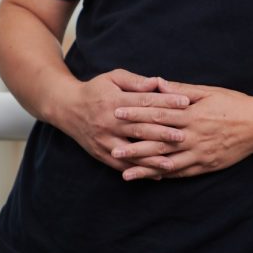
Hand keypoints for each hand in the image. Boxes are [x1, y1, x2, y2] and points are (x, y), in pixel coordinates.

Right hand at [55, 69, 190, 174]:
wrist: (67, 108)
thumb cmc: (95, 90)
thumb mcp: (113, 78)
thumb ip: (135, 81)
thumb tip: (157, 82)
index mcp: (115, 101)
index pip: (145, 102)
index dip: (166, 102)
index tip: (185, 103)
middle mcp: (109, 122)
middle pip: (140, 128)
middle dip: (163, 133)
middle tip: (184, 135)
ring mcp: (105, 140)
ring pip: (132, 150)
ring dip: (153, 157)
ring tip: (173, 162)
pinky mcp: (101, 153)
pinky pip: (122, 165)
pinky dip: (140, 170)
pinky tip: (157, 175)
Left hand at [112, 80, 252, 180]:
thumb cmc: (234, 104)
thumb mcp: (208, 91)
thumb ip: (181, 90)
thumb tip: (157, 83)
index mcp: (191, 114)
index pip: (157, 114)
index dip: (136, 114)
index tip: (117, 114)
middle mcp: (192, 135)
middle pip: (158, 141)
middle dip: (134, 145)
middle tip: (112, 148)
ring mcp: (199, 153)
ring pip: (167, 162)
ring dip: (145, 167)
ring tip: (125, 172)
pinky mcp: (206, 165)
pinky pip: (182, 172)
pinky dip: (166, 175)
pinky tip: (151, 178)